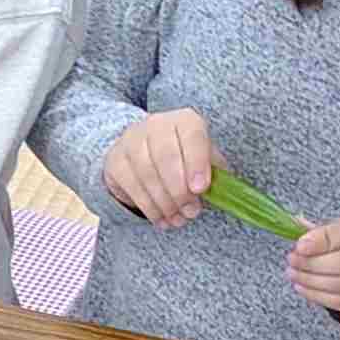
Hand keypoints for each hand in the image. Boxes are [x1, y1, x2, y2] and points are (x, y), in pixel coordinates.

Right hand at [100, 110, 218, 226]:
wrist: (143, 152)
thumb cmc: (183, 157)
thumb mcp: (203, 158)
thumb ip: (213, 171)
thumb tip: (224, 191)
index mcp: (184, 120)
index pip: (192, 135)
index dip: (197, 162)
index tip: (201, 189)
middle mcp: (156, 124)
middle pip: (166, 157)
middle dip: (180, 190)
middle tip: (191, 212)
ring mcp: (131, 140)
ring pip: (147, 174)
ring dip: (165, 202)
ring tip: (178, 219)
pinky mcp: (116, 160)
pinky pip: (132, 186)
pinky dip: (149, 207)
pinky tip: (161, 218)